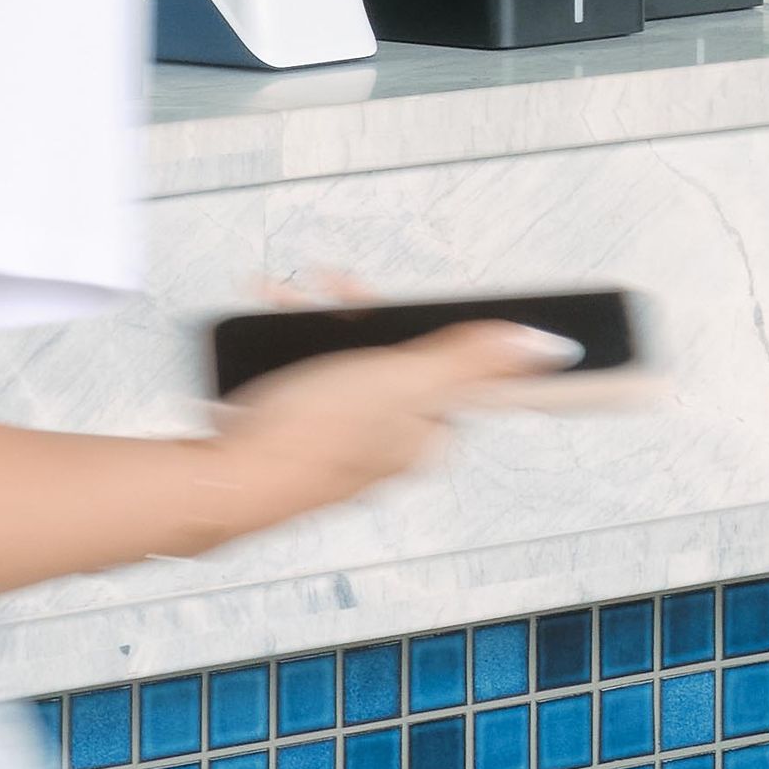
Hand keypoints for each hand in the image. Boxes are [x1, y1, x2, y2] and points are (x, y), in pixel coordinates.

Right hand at [187, 313, 580, 542]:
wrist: (222, 480)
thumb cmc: (310, 436)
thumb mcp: (402, 381)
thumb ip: (472, 362)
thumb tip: (546, 347)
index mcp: (424, 435)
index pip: (450, 370)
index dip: (425, 325)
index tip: (398, 300)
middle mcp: (384, 445)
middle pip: (390, 360)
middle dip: (359, 314)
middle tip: (334, 288)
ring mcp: (335, 444)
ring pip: (338, 364)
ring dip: (315, 322)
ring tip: (289, 297)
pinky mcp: (291, 439)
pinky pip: (297, 381)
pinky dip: (282, 348)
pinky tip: (264, 322)